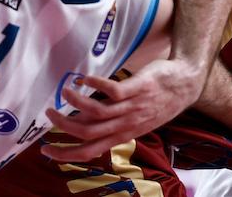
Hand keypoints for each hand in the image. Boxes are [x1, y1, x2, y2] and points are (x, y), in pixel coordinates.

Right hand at [42, 58, 202, 161]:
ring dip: (75, 102)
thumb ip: (112, 124)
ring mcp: (132, 107)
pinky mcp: (137, 88)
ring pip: (97, 112)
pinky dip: (94, 84)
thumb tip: (85, 124)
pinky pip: (112, 90)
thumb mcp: (136, 122)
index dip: (66, 153)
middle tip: (48, 115)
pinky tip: (83, 78)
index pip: (89, 152)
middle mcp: (125, 124)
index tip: (46, 149)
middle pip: (88, 133)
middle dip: (64, 127)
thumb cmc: (159, 102)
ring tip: (63, 91)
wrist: (185, 84)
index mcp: (122, 135)